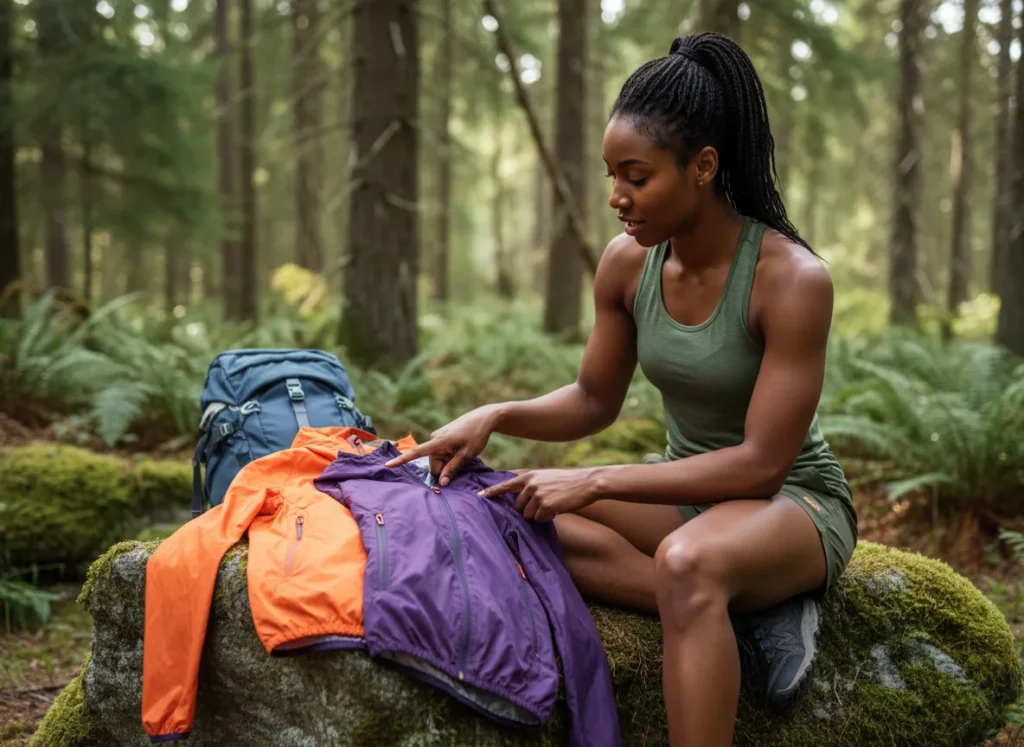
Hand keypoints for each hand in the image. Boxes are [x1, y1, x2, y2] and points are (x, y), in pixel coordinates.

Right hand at [384, 405, 499, 485]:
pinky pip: (440, 452)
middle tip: (461, 461)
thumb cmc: (477, 436)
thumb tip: (441, 483)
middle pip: (433, 463)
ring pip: (437, 458)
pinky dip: (448, 455)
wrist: (483, 418)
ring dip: (448, 461)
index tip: (388, 464)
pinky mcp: (441, 436)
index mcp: (439, 442)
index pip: (417, 452)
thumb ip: (452, 469)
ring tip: (462, 452)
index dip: (402, 460)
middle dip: (444, 467)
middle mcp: (434, 438)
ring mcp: (437, 436)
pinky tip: (460, 449)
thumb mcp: (467, 455)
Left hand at [478, 468, 599, 522]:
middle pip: (518, 507)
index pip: (505, 485)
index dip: (491, 492)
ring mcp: (537, 495)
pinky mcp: (546, 505)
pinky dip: (548, 518)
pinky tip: (558, 508)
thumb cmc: (568, 482)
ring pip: (528, 515)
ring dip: (538, 514)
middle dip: (528, 510)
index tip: (478, 496)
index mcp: (529, 476)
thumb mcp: (546, 478)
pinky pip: (539, 519)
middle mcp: (530, 484)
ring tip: (553, 504)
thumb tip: (521, 502)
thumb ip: (531, 486)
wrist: (587, 482)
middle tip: (545, 503)